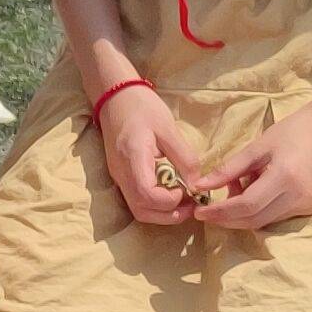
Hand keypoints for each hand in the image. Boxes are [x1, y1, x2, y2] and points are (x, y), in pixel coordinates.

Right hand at [93, 83, 198, 227]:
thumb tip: (196, 183)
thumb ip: (184, 157)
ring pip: (138, 209)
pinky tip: (170, 193)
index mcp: (133, 158)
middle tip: (191, 205)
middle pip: (142, 210)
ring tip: (183, 202)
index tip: (187, 189)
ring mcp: (118, 177)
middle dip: (169, 215)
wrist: (115, 96)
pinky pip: (137, 200)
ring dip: (162, 213)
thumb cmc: (142, 107)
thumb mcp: (168, 128)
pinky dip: (155, 204)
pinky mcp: (121, 176)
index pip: (147, 195)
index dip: (170, 200)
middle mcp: (122, 173)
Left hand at [182, 112, 311, 230]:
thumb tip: (200, 186)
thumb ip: (229, 169)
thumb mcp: (257, 146)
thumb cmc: (292, 132)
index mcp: (285, 176)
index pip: (247, 205)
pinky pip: (277, 217)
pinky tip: (254, 190)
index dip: (221, 212)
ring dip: (243, 213)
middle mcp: (299, 196)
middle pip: (255, 220)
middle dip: (228, 219)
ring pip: (265, 221)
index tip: (200, 212)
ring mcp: (308, 205)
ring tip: (235, 189)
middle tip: (208, 211)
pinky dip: (260, 210)